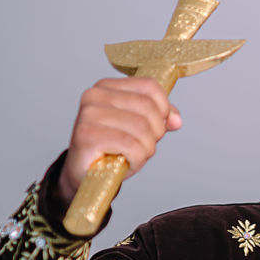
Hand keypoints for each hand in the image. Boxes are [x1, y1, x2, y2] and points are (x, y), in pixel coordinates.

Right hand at [57, 77, 181, 207]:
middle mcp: (95, 96)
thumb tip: (176, 120)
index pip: (149, 86)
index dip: (164, 108)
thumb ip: (159, 118)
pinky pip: (130, 145)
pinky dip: (136, 159)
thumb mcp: (139, 128)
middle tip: (144, 146)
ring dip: (146, 149)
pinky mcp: (87, 135)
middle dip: (155, 133)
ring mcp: (89, 115)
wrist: (83, 173)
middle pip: (148, 108)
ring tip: (133, 155)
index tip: (161, 125)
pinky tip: (126, 162)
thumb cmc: (111, 149)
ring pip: (141, 128)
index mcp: (107, 87)